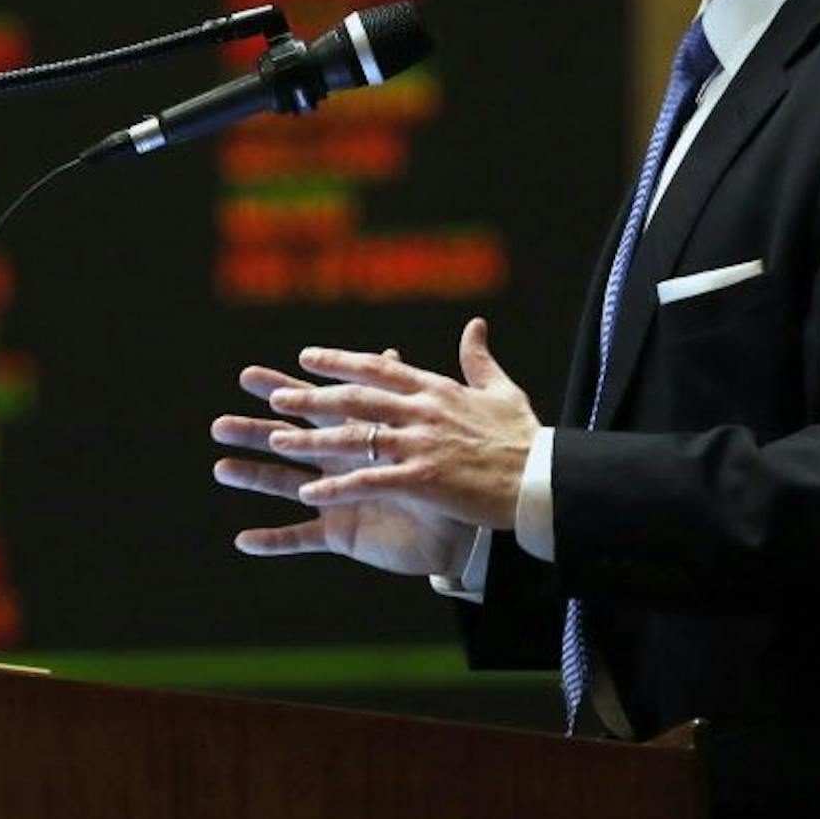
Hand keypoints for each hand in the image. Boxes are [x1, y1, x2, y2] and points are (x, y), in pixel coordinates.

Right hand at [213, 352, 474, 576]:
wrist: (463, 525)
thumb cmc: (444, 473)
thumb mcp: (420, 430)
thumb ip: (397, 395)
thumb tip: (389, 352)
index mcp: (353, 434)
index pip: (310, 405)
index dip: (280, 390)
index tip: (247, 376)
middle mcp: (335, 463)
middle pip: (286, 441)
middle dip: (252, 432)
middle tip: (218, 424)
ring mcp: (332, 498)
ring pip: (283, 485)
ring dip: (252, 477)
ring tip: (220, 468)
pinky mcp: (338, 532)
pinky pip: (301, 539)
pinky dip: (273, 541)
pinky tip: (243, 540)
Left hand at [260, 317, 538, 530]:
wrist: (544, 480)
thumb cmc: (525, 439)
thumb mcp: (502, 391)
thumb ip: (479, 360)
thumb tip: (476, 325)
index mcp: (437, 389)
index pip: (379, 367)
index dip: (341, 361)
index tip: (308, 357)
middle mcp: (422, 411)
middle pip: (356, 398)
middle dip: (312, 396)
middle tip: (275, 395)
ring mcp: (420, 445)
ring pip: (354, 437)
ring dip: (312, 438)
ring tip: (276, 438)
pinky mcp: (423, 480)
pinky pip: (369, 481)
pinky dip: (337, 486)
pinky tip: (309, 494)